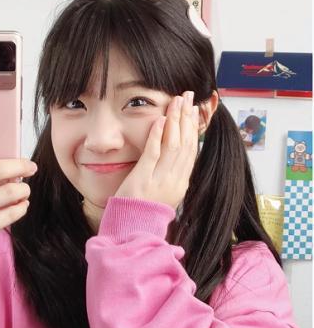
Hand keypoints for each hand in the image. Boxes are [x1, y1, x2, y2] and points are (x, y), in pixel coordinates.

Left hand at [116, 90, 198, 210]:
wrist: (132, 230)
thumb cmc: (144, 211)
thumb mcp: (165, 193)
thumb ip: (172, 174)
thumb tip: (177, 155)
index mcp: (181, 183)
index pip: (191, 150)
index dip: (194, 128)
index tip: (194, 110)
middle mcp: (174, 180)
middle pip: (185, 144)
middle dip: (187, 118)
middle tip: (188, 96)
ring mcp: (159, 180)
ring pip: (173, 146)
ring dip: (175, 121)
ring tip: (176, 101)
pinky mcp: (143, 180)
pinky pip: (153, 154)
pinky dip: (158, 135)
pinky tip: (160, 120)